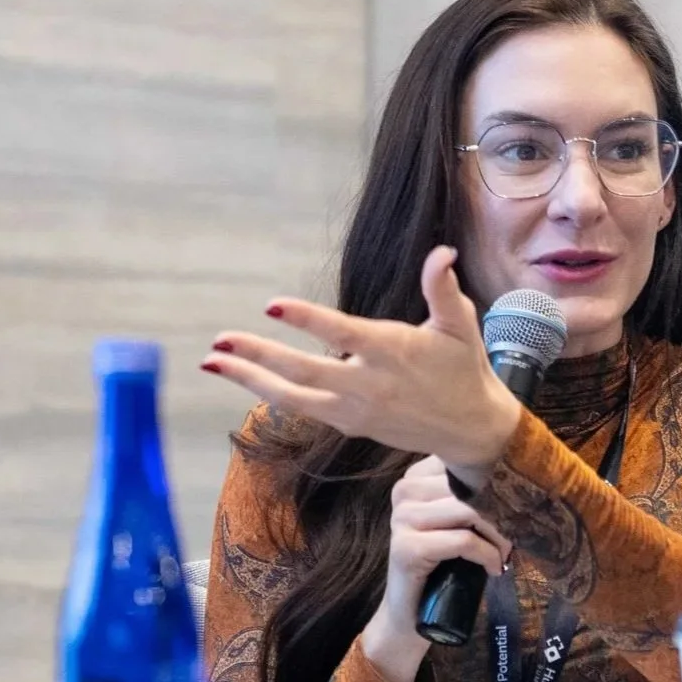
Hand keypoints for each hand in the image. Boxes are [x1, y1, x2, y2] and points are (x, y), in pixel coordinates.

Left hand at [201, 245, 521, 474]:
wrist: (470, 429)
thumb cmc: (463, 368)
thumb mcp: (460, 324)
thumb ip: (442, 288)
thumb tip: (441, 252)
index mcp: (391, 352)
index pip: (341, 333)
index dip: (306, 319)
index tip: (272, 305)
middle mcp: (367, 385)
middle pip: (302, 371)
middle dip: (257, 356)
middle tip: (219, 342)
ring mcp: (355, 409)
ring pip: (293, 396)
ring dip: (249, 379)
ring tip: (212, 362)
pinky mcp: (349, 423)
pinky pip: (303, 408)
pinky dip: (270, 393)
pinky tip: (243, 376)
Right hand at [360, 456, 511, 681]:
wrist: (410, 615)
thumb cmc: (443, 567)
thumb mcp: (460, 524)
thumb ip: (475, 496)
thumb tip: (527, 478)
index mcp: (415, 478)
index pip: (465, 461)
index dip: (498, 483)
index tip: (517, 507)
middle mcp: (404, 491)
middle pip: (470, 485)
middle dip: (502, 511)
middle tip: (516, 537)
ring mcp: (402, 519)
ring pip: (469, 510)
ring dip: (498, 535)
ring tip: (505, 554)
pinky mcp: (407, 548)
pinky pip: (463, 541)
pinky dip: (487, 555)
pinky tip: (494, 569)